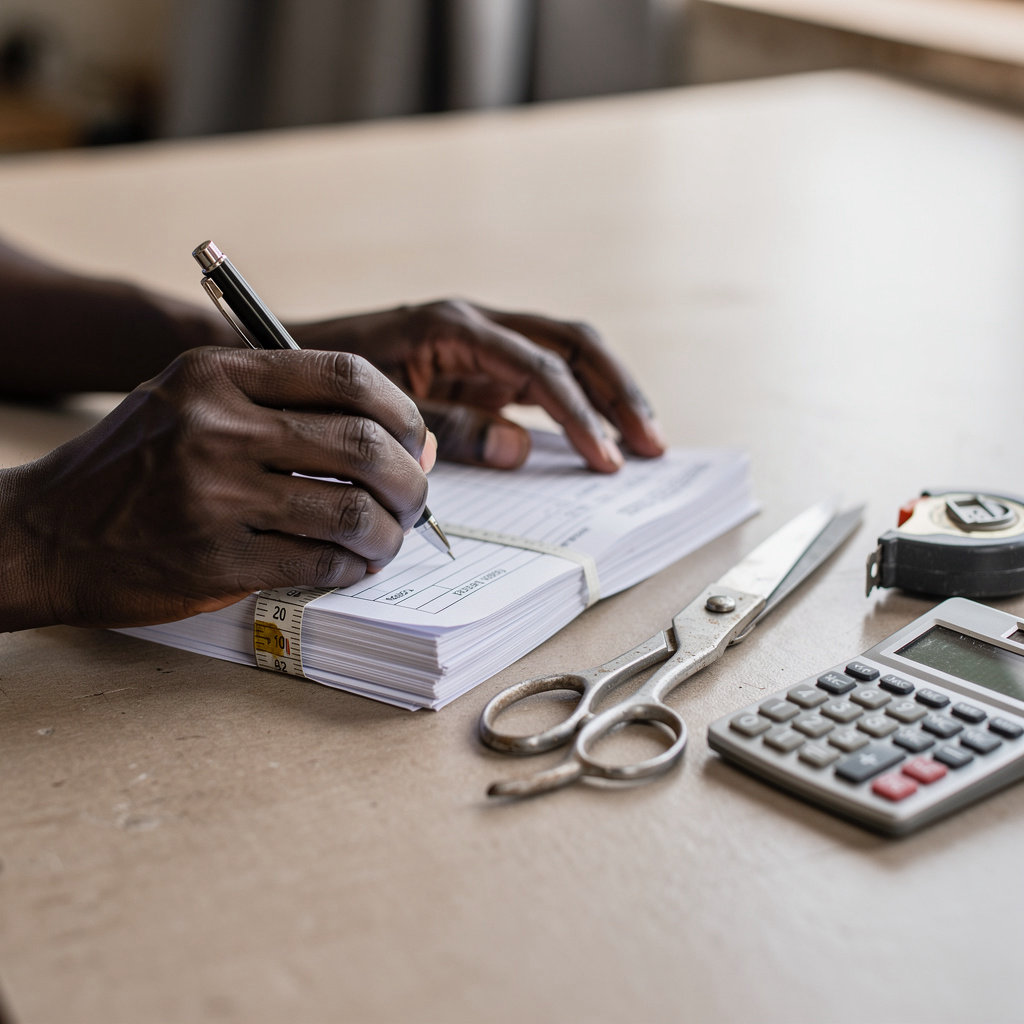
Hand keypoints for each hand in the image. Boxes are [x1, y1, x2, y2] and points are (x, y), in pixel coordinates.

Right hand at [1, 348, 433, 629]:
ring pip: (353, 511)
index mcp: (217, 373)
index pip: (346, 374)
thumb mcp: (189, 401)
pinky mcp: (216, 560)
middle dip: (411, 479)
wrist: (44, 534)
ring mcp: (215, 496)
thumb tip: (399, 439)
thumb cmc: (132, 466)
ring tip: (388, 539)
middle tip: (414, 498)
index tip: (414, 438)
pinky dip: (354, 568)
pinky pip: (321, 564)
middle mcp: (217, 426)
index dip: (401, 409)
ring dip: (390, 533)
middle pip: (364, 445)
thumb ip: (284, 407)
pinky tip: (351, 566)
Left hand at [292, 300, 665, 471]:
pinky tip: (599, 434)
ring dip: (610, 394)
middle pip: (573, 345)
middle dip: (617, 393)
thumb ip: (449, 429)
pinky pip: (545, 378)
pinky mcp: (481, 365)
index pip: (539, 367)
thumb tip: (520, 450)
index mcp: (454, 327)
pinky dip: (578, 403)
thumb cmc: (326, 382)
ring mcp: (483, 344)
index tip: (606, 458)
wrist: (286, 360)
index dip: (580, 413)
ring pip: (569, 355)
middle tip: (652, 443)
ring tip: (645, 438)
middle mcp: (478, 326)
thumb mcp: (383, 411)